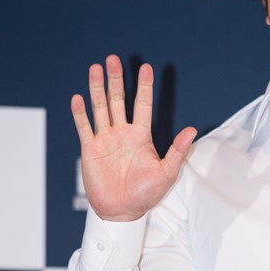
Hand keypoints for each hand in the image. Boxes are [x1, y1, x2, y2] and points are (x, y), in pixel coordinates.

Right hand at [71, 55, 196, 221]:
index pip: (142, 105)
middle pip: (117, 100)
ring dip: (97, 89)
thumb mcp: (166, 172)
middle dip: (116, 80)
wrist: (122, 211)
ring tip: (96, 68)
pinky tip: (78, 98)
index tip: (146, 67)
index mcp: (141, 136)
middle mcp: (122, 133)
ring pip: (100, 108)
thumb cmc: (145, 194)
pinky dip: (80, 114)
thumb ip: (177, 151)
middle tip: (113, 59)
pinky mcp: (90, 150)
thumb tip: (191, 130)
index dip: (144, 87)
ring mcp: (105, 140)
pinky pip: (85, 128)